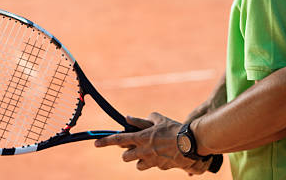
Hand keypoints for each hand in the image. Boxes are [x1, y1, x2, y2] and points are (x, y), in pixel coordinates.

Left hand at [95, 113, 210, 174]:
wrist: (190, 144)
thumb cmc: (174, 129)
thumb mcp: (158, 120)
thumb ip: (142, 120)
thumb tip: (129, 118)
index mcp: (141, 138)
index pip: (119, 140)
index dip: (106, 142)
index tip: (96, 144)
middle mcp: (143, 151)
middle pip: (126, 157)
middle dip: (127, 153)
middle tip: (135, 147)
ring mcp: (151, 161)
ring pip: (137, 165)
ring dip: (139, 160)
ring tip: (149, 152)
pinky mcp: (159, 167)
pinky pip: (151, 166)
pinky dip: (153, 162)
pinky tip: (162, 155)